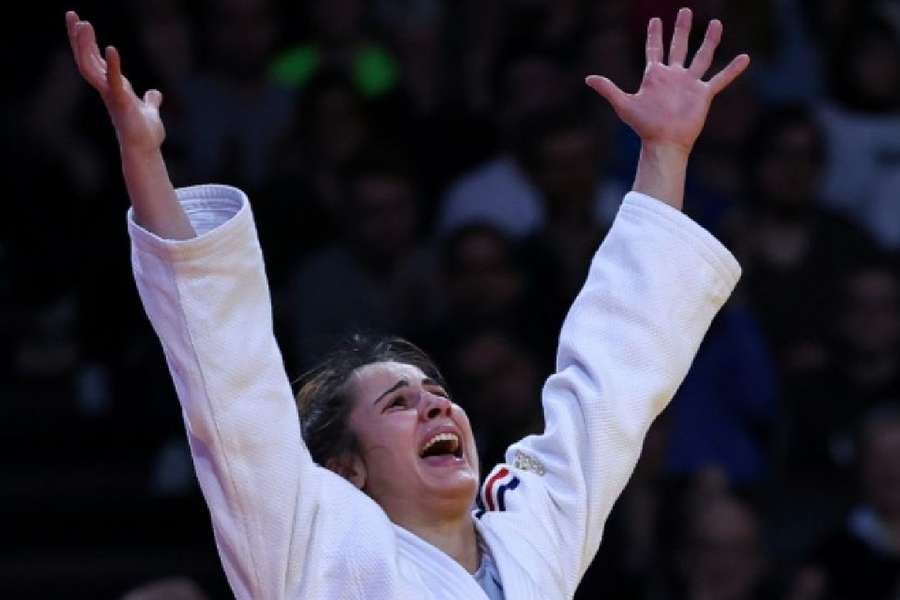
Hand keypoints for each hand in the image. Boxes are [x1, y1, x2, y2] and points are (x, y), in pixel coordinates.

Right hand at [66, 10, 164, 154]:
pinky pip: (114, 81)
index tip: (80, 22)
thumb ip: (150, 100)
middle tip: (71, 14)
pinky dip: (113, 65)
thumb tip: (155, 94)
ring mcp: (112, 95)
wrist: (146, 151)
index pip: (94, 60)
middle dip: (77, 37)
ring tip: (83, 24)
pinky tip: (111, 49)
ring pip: (90, 67)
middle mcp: (108, 89)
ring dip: (86, 46)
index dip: (86, 42)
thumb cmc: (145, 134)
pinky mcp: (122, 103)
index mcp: (113, 87)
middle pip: (86, 58)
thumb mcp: (149, 111)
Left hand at [585, 8, 748, 155]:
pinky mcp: (703, 94)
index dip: (654, 34)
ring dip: (709, 40)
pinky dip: (732, 70)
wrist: (664, 142)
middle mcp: (674, 76)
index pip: (654, 49)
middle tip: (684, 11)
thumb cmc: (644, 126)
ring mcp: (689, 84)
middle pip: (678, 47)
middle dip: (681, 29)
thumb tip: (588, 78)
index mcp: (655, 76)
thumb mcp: (624, 104)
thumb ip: (608, 89)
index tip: (655, 20)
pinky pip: (720, 79)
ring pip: (702, 57)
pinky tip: (745, 57)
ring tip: (715, 23)